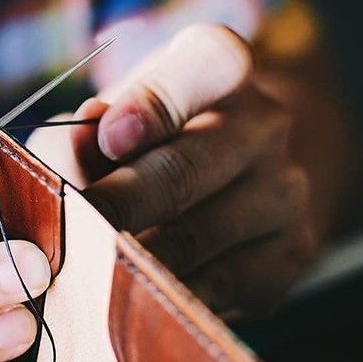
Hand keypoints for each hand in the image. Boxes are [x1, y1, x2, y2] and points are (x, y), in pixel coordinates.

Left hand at [29, 23, 315, 317]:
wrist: (227, 178)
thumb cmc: (144, 140)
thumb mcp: (107, 117)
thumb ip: (79, 135)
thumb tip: (72, 158)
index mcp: (221, 68)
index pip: (208, 63)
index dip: (154, 103)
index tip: (109, 138)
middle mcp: (266, 123)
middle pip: (188, 168)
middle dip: (121, 205)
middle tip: (75, 231)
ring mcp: (285, 191)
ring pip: (199, 236)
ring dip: (135, 259)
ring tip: (88, 270)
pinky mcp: (290, 253)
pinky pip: (219, 287)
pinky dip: (166, 298)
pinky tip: (131, 298)